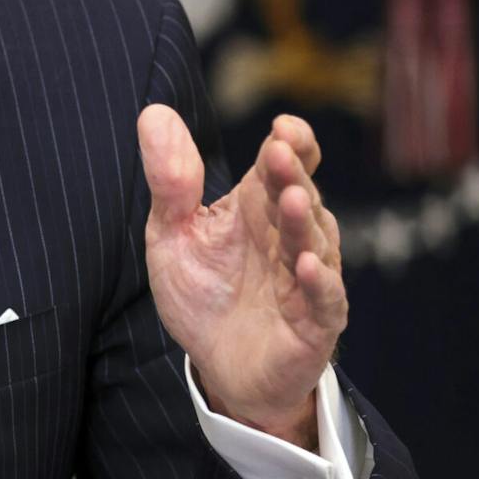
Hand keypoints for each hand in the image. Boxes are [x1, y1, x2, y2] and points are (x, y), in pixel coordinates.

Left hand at [137, 107, 343, 449]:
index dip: (291, 143)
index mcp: (259, 207)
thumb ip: (169, 180)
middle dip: (293, 173)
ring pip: (316, 243)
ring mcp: (307, 279)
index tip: (282, 126)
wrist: (218, 367)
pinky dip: (320, 283)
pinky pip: (325, 300)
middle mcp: (290, 236)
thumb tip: (153, 111)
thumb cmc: (202, 294)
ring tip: (293, 199)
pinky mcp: (314, 324)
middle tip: (282, 151)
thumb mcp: (173, 234)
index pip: (284, 164)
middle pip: (300, 196)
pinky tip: (307, 265)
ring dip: (306, 222)